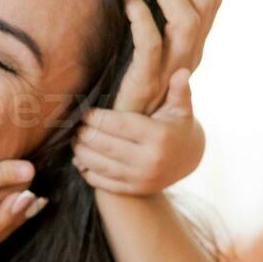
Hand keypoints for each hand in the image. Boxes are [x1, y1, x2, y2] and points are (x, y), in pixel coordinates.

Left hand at [74, 68, 204, 194]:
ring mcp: (142, 178)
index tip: (84, 111)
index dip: (96, 118)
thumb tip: (181, 71)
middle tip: (74, 126)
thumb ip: (179, 90)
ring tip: (74, 140)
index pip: (118, 125)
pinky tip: (80, 160)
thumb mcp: (181, 108)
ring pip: (100, 165)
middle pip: (105, 146)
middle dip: (85, 134)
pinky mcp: (134, 190)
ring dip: (81, 153)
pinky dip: (87, 172)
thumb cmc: (177, 126)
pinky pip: (103, 183)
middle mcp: (150, 160)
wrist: (188, 160)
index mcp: (159, 136)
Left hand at [109, 0, 219, 114]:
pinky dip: (139, 15)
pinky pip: (150, 44)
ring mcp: (170, 71)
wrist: (125, 140)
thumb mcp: (149, 56)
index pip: (211, 3)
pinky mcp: (145, 83)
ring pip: (187, 23)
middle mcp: (188, 58)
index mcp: (193, 48)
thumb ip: (155, 27)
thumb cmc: (130, 91)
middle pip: (205, 8)